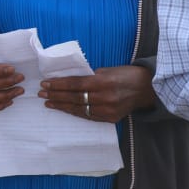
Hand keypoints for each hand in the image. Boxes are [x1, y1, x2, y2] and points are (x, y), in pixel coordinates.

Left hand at [39, 65, 155, 122]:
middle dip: (55, 96)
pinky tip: (65, 109)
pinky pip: (88, 116)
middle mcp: (103, 97)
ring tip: (48, 103)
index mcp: (102, 82)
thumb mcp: (107, 70)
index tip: (45, 84)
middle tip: (41, 94)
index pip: (74, 84)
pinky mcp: (110, 118)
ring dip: (62, 106)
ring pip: (79, 109)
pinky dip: (75, 112)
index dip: (58, 85)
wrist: (147, 89)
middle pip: (74, 98)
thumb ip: (90, 77)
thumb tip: (70, 81)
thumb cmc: (126, 75)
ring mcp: (107, 110)